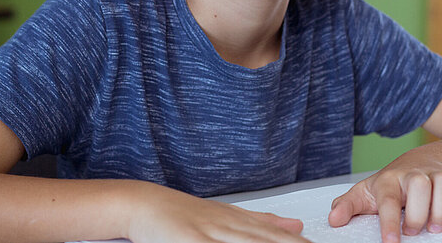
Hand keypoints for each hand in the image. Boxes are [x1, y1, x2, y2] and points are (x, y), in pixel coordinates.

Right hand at [127, 185, 310, 242]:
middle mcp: (229, 226)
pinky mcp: (191, 242)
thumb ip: (262, 221)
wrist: (146, 203)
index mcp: (240, 220)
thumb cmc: (185, 214)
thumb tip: (296, 225)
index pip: (276, 236)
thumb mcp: (227, 214)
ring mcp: (210, 233)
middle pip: (266, 241)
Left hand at [327, 151, 441, 242]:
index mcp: (390, 180)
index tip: (391, 242)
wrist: (419, 162)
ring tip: (434, 228)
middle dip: (418, 212)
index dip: (389, 221)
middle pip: (420, 185)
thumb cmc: (392, 184)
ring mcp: (439, 175)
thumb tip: (333, 219)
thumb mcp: (366, 193)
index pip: (389, 199)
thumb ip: (348, 205)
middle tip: (413, 231)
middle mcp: (416, 175)